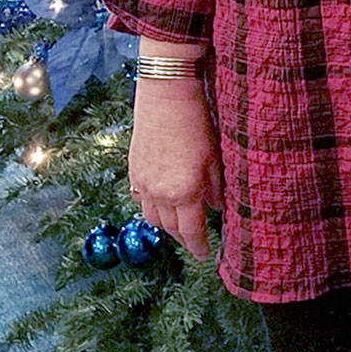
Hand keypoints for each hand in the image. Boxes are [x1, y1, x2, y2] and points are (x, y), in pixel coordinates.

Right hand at [128, 79, 223, 259]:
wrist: (166, 96)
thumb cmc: (197, 122)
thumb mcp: (214, 155)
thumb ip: (216, 186)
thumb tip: (217, 207)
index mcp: (183, 191)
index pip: (191, 230)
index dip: (199, 246)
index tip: (205, 255)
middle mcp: (159, 193)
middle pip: (170, 227)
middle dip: (183, 237)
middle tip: (195, 240)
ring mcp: (143, 182)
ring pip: (152, 217)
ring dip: (166, 224)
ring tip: (180, 224)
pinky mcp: (133, 170)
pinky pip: (141, 199)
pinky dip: (152, 207)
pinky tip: (162, 202)